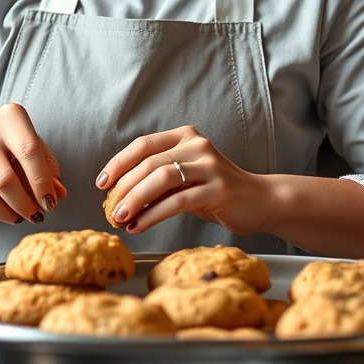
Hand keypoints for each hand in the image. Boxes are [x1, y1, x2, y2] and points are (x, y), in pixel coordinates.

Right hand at [0, 103, 65, 224]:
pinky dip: (3, 213)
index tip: (52, 201)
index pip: (30, 150)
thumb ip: (48, 166)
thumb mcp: (31, 144)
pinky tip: (14, 215)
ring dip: (18, 209)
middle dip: (29, 201)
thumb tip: (59, 193)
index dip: (43, 181)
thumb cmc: (8, 145)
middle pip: (10, 175)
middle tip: (42, 213)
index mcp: (12, 116)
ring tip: (31, 215)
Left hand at [96, 126, 269, 235]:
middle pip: (149, 162)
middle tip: (109, 208)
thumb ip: (158, 180)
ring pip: (161, 178)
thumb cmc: (216, 191)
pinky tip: (140, 225)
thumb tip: (118, 195)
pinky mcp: (218, 190)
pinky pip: (177, 201)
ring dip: (136, 199)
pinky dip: (153, 215)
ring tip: (120, 217)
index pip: (144, 145)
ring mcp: (210, 166)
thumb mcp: (185, 179)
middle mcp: (197, 146)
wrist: (261, 201)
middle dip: (124, 187)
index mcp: (186, 137)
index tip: (102, 183)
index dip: (119, 163)